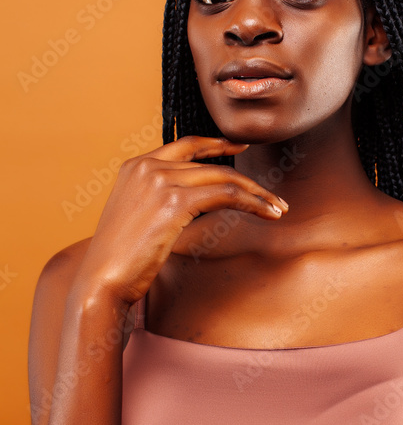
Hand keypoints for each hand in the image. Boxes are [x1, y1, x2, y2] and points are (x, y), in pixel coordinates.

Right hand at [72, 135, 288, 305]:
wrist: (102, 280)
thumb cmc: (119, 260)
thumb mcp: (137, 217)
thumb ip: (160, 199)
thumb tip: (194, 201)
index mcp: (135, 166)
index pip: (184, 146)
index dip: (215, 144)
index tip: (239, 146)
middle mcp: (147, 166)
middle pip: (210, 164)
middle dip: (246, 178)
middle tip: (271, 193)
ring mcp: (160, 181)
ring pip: (224, 177)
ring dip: (256, 193)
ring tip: (278, 208)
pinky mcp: (174, 201)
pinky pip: (226, 194)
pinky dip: (252, 202)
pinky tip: (268, 213)